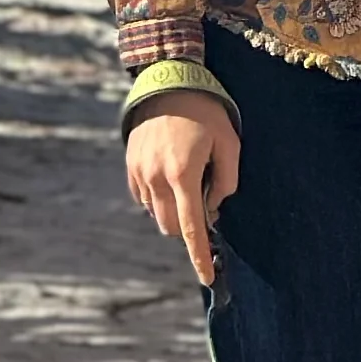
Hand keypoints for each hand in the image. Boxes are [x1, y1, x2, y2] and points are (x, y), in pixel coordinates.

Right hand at [124, 91, 240, 284]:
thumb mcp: (229, 144)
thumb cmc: (206, 114)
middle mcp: (156, 178)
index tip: (207, 278)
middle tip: (205, 197)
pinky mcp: (130, 167)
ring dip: (174, 210)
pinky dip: (159, 198)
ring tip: (187, 176)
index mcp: (183, 174)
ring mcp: (140, 173)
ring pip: (157, 214)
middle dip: (189, 226)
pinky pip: (144, 198)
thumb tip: (213, 209)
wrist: (168, 83)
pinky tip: (171, 174)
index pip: (192, 228)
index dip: (200, 256)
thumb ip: (226, 181)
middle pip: (172, 227)